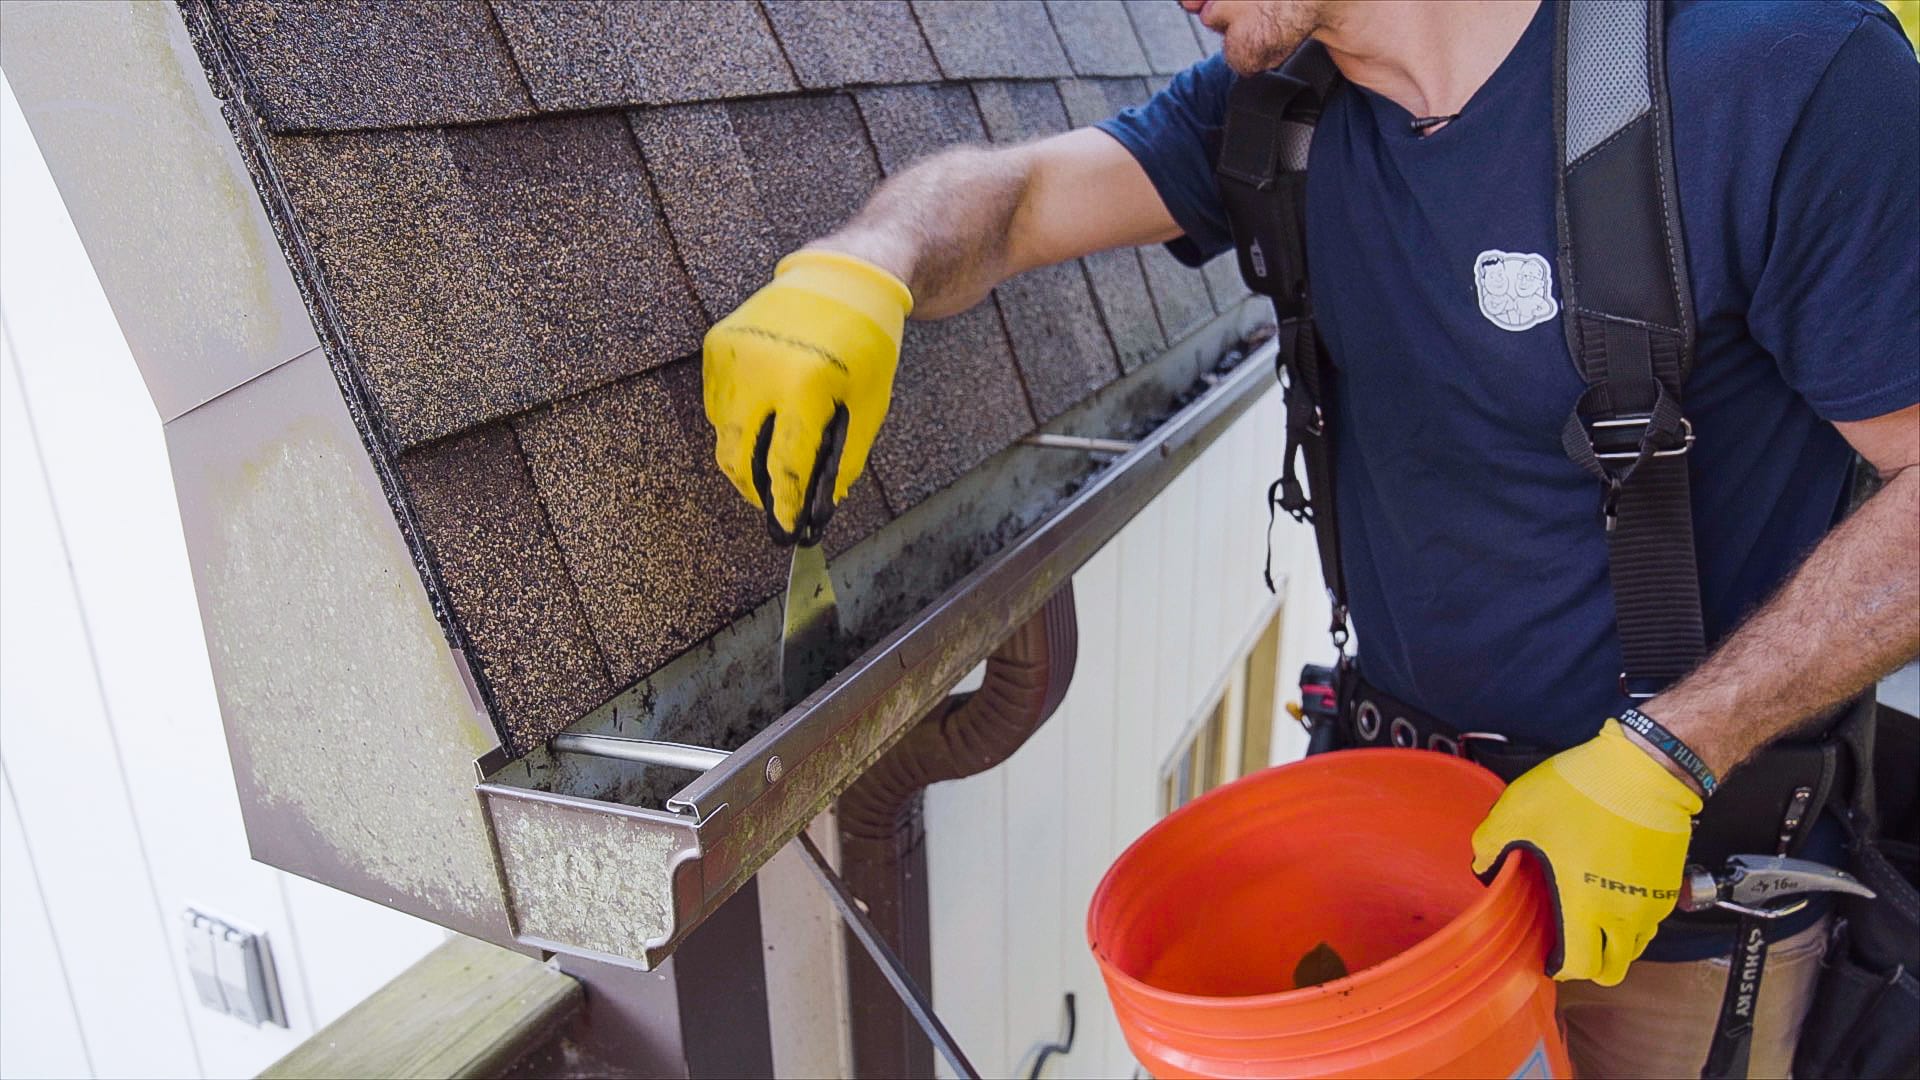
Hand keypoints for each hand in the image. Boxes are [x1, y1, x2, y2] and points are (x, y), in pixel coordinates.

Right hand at [703, 250, 911, 544]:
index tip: (786, 527)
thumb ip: (845, 456)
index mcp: (803, 385)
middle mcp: (759, 369)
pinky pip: (717, 400)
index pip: (783, 463)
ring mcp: (732, 354)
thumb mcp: (869, 403)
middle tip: (769, 506)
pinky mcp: (718, 343)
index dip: (784, 503)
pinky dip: (735, 420)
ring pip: (721, 431)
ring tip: (767, 466)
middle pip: (736, 455)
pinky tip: (761, 421)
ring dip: (742, 456)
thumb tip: (822, 502)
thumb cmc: (865, 342)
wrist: (842, 275)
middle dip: (751, 489)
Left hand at [1471, 719, 1701, 985]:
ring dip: (1615, 944)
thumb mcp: (1517, 812)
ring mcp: (1652, 900)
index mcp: (1586, 904)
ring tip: (1592, 919)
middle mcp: (1625, 913)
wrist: (1642, 769)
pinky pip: (1653, 918)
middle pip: (1614, 968)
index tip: (1548, 955)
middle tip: (1571, 944)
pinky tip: (1614, 894)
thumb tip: (1484, 867)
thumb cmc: (1581, 791)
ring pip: (1637, 946)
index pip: (1579, 966)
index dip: (1560, 967)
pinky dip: (1635, 920)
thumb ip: (1490, 845)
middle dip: (1591, 966)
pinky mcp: (1670, 883)